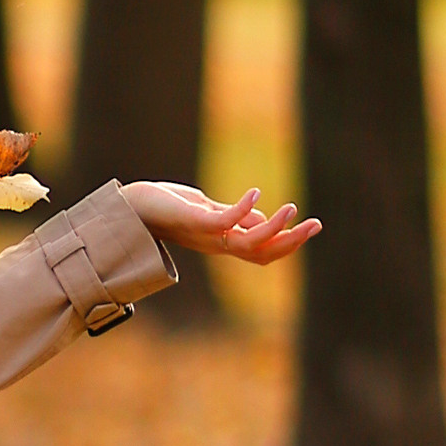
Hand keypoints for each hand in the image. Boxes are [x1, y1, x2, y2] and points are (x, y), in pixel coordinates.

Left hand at [122, 181, 319, 266]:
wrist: (128, 207)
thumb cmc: (166, 206)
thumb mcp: (207, 210)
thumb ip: (234, 216)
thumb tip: (264, 218)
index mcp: (223, 242)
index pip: (262, 252)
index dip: (287, 244)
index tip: (311, 227)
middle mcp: (217, 244)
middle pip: (262, 254)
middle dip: (291, 242)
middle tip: (316, 225)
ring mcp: (206, 234)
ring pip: (248, 243)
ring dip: (273, 229)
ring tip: (293, 208)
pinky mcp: (193, 220)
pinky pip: (224, 221)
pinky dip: (243, 210)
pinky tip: (256, 192)